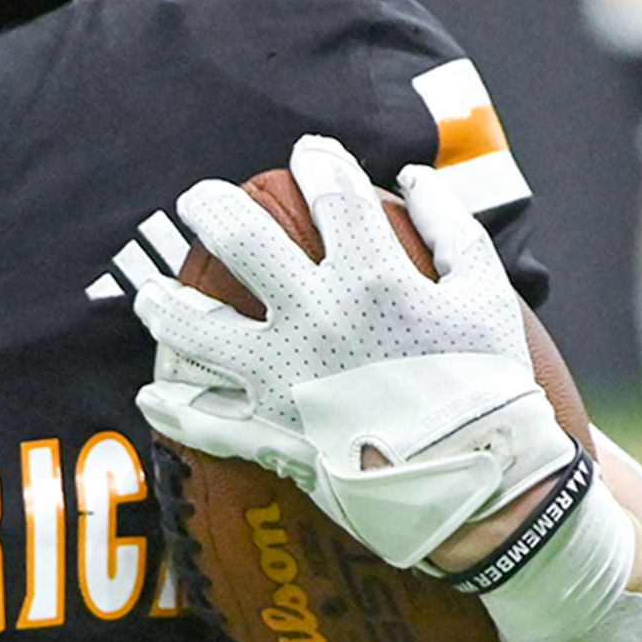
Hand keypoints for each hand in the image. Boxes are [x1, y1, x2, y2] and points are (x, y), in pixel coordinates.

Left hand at [133, 134, 579, 571]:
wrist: (484, 488)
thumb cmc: (492, 390)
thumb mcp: (489, 296)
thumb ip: (450, 228)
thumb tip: (412, 177)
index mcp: (372, 278)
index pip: (333, 194)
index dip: (318, 162)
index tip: (307, 153)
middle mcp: (316, 318)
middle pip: (240, 241)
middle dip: (211, 208)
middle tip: (196, 200)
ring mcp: (286, 378)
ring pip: (198, 329)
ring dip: (166, 306)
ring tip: (149, 295)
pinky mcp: (272, 435)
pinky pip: (206, 422)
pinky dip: (174, 410)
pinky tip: (153, 396)